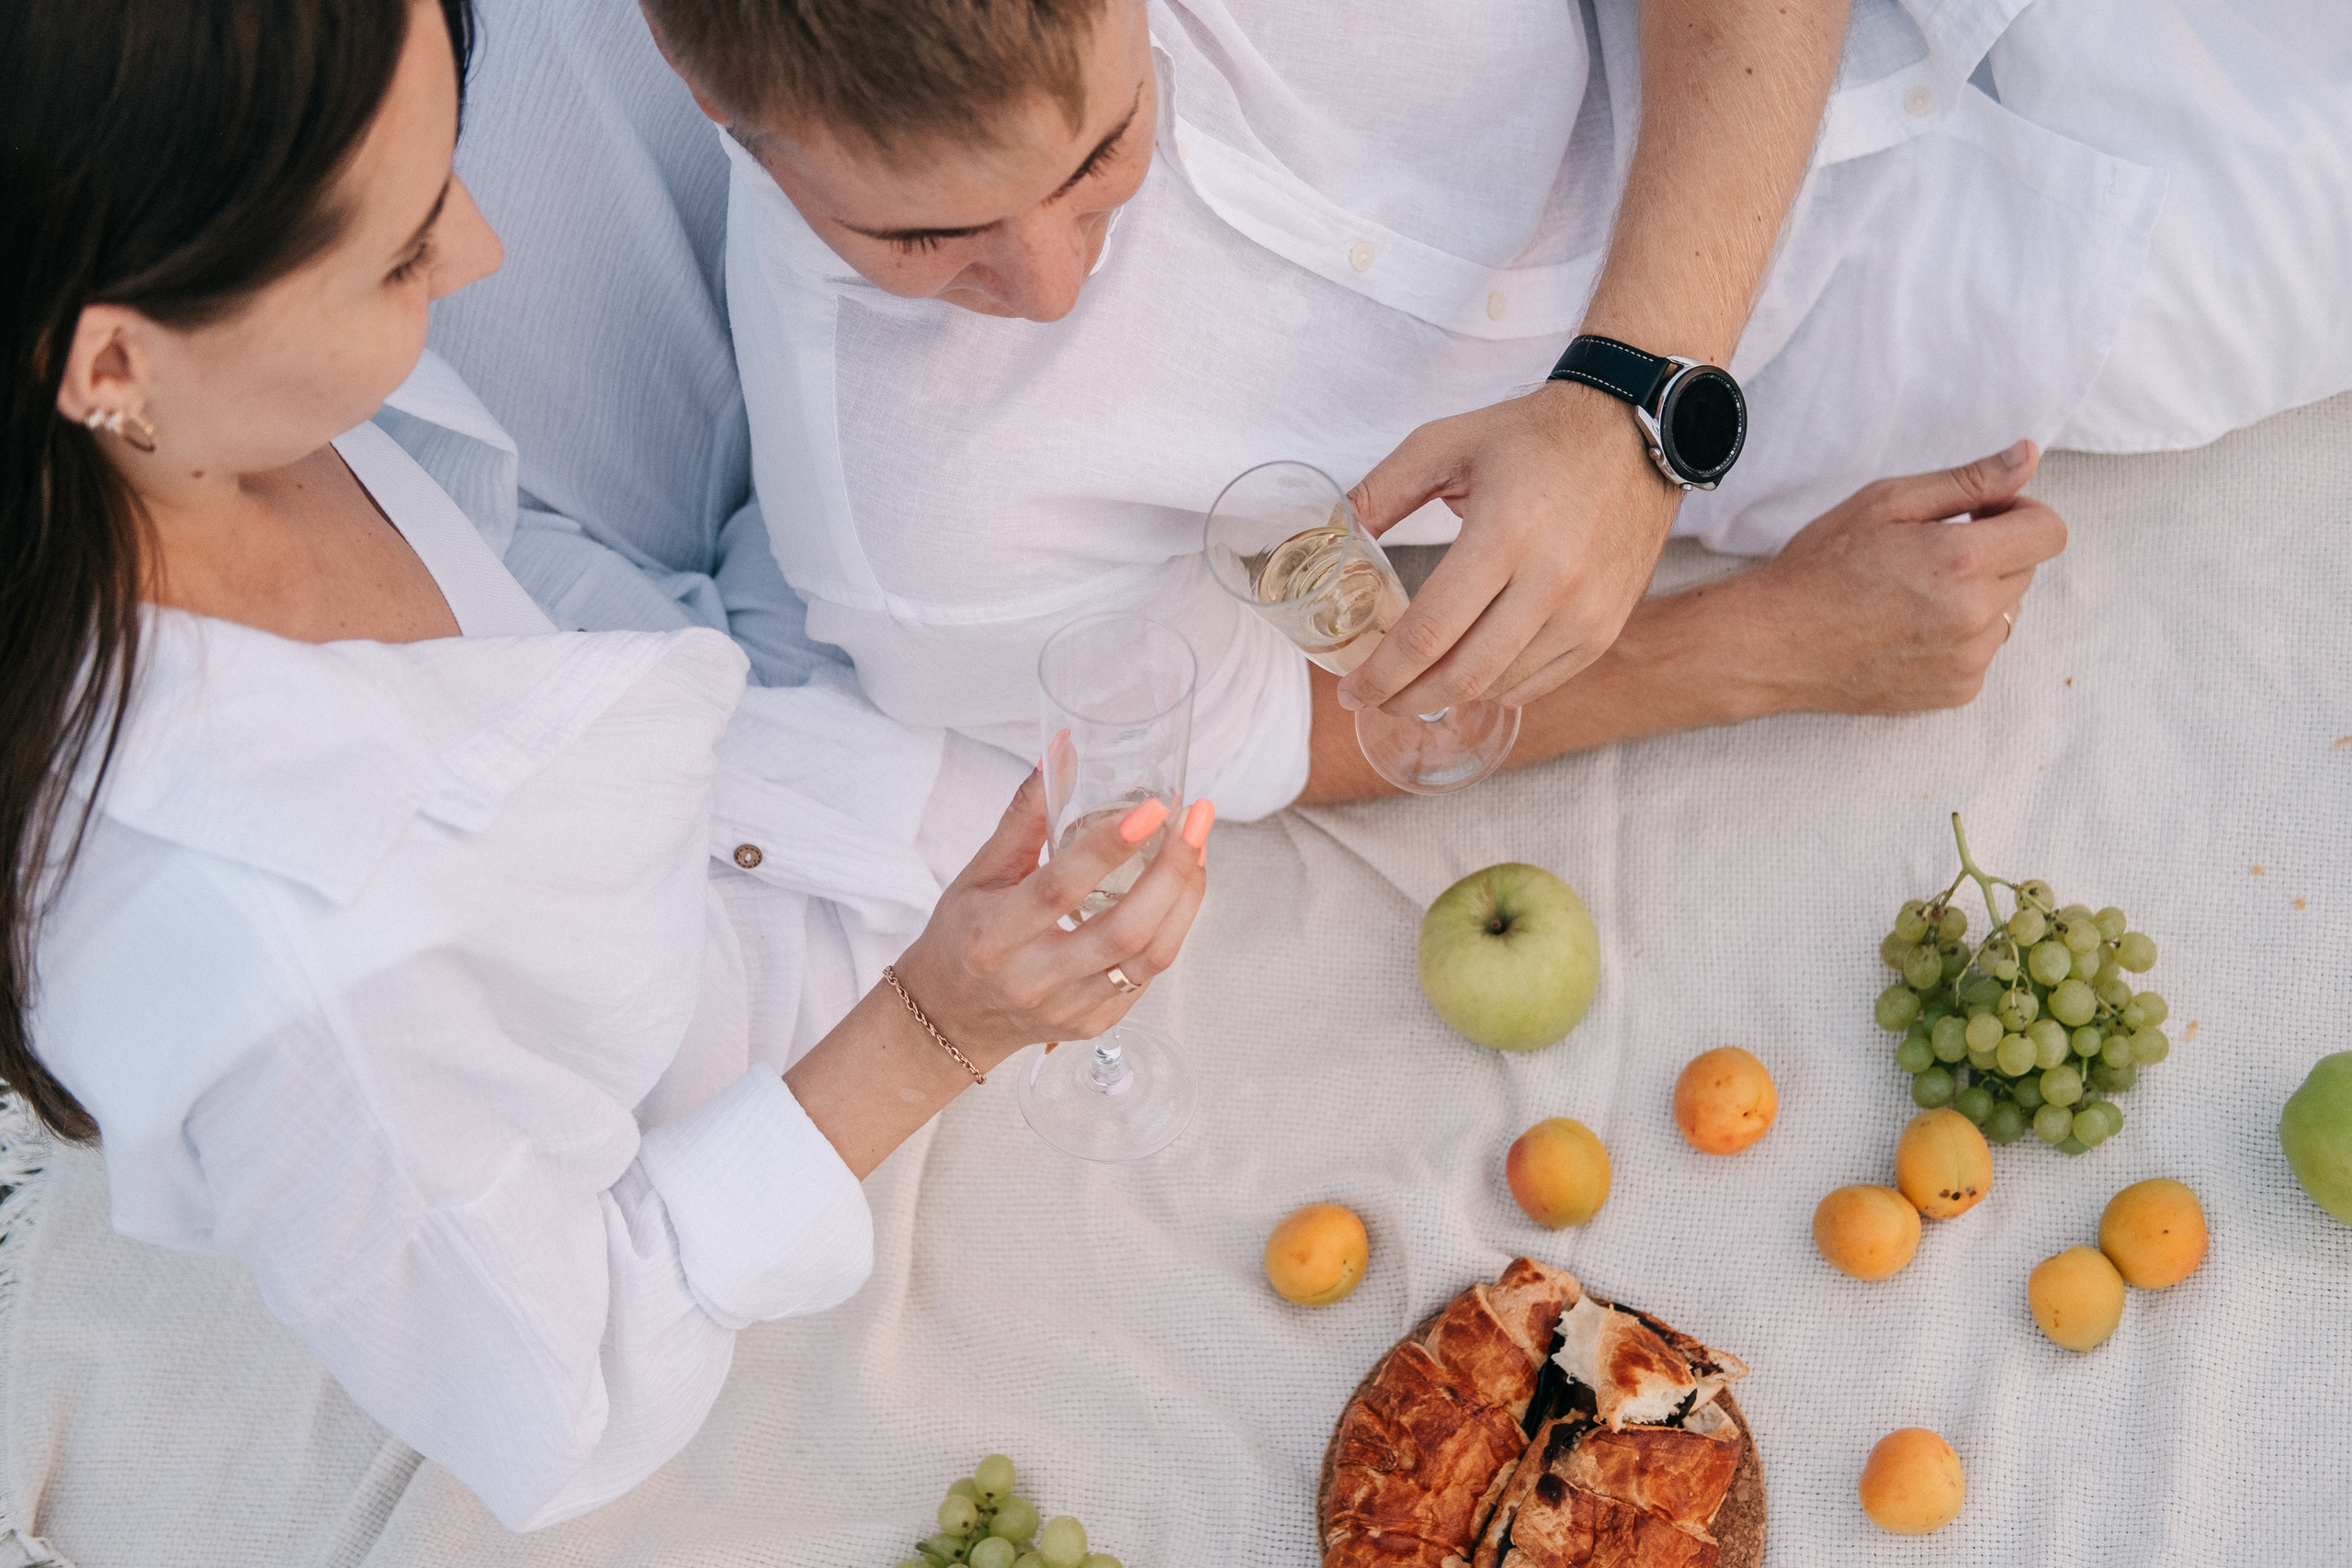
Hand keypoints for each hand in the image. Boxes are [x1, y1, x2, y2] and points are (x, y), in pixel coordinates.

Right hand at [890, 770, 1211, 1065]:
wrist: (951, 1019)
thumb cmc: (963, 936)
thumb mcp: (978, 873)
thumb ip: (1025, 815)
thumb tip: (1061, 750)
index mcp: (995, 935)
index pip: (1059, 888)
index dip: (1108, 847)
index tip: (1153, 808)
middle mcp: (1034, 977)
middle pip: (1124, 930)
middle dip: (1172, 871)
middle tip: (1196, 820)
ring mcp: (1071, 1007)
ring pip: (1150, 957)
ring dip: (1185, 897)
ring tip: (1198, 846)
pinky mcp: (1095, 1022)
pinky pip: (1149, 974)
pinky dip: (1174, 925)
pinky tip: (1180, 888)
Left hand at [1341, 380, 1679, 717]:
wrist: (1631, 432)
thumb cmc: (1533, 436)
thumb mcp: (1445, 444)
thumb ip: (1381, 491)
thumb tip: (1333, 533)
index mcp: (1505, 534)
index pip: (1430, 631)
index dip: (1383, 673)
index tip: (1351, 690)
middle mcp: (1552, 581)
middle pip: (1463, 675)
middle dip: (1406, 699)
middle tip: (1374, 699)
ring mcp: (1586, 611)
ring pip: (1499, 686)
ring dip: (1448, 696)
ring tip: (1414, 684)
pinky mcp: (1607, 626)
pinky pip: (1538, 683)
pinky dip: (1494, 687)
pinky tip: (1468, 672)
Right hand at [1739, 441, 2065, 712]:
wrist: (1775, 643)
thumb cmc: (1821, 566)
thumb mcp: (1886, 502)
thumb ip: (1967, 480)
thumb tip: (2027, 457)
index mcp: (1963, 560)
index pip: (2049, 531)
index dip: (2019, 513)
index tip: (1980, 515)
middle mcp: (1975, 615)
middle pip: (2027, 570)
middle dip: (1993, 554)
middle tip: (1929, 555)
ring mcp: (1969, 659)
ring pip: (2006, 613)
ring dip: (1977, 598)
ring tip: (1913, 598)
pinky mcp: (1957, 691)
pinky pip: (1982, 651)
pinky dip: (1958, 638)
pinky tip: (1908, 631)